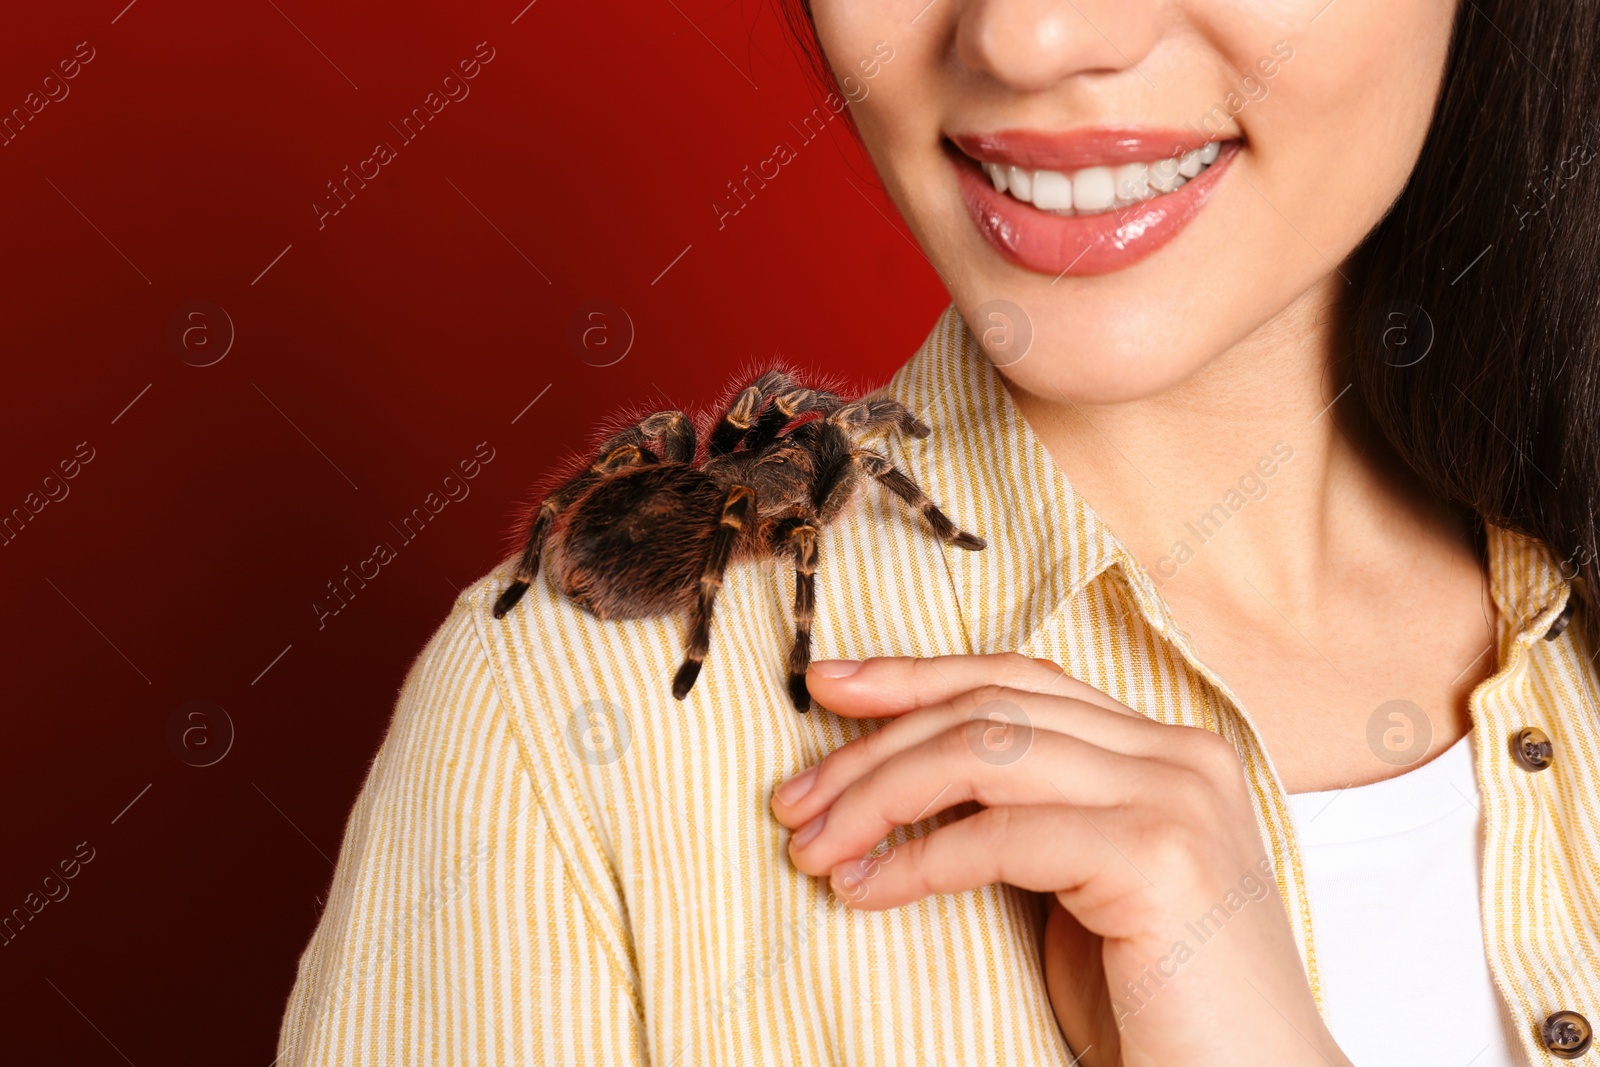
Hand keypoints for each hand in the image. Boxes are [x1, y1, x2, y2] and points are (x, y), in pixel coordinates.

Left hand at [770, 654, 1351, 1066]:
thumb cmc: (1155, 1003)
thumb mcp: (1074, 880)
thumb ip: (1020, 812)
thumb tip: (897, 774)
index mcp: (1165, 747)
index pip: (1019, 681)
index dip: (916, 675)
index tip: (826, 688)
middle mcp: (1180, 753)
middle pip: (991, 709)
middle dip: (875, 745)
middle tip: (793, 799)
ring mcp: (1176, 798)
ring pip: (984, 754)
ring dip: (878, 796)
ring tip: (813, 846)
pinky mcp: (1157, 856)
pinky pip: (999, 835)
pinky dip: (915, 860)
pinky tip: (863, 891)